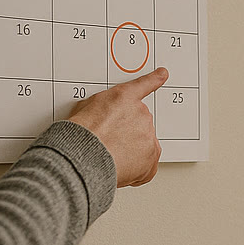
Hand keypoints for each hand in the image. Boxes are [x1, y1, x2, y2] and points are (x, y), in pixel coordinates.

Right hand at [67, 67, 168, 186]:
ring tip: (111, 156)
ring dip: (131, 151)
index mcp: (124, 98)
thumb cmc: (81, 133)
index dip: (153, 80)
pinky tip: (121, 168)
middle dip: (127, 133)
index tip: (162, 74)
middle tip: (109, 142)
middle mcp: (141, 114)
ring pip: (143, 144)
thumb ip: (103, 109)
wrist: (85, 154)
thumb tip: (103, 117)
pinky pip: (147, 165)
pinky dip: (137, 169)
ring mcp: (149, 135)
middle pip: (139, 124)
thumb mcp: (85, 108)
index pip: (142, 86)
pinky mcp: (152, 156)